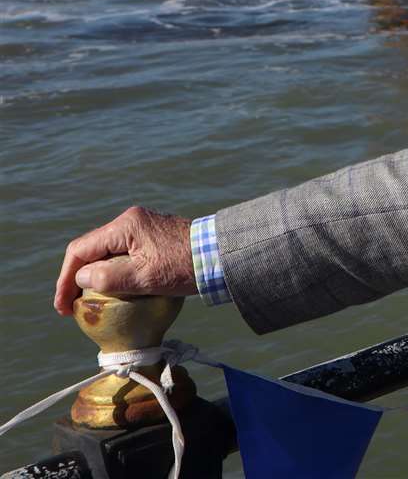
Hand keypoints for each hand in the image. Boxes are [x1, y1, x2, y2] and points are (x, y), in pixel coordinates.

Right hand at [54, 207, 196, 314]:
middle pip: (92, 249)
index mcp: (126, 226)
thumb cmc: (186, 266)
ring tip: (91, 300)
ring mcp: (143, 227)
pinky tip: (114, 288)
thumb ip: (109, 277)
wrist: (222, 255)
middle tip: (73, 306)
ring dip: (96, 274)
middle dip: (78, 277)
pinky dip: (113, 270)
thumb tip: (82, 276)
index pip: (80, 250)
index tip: (64, 306)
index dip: (66, 279)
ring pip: (107, 251)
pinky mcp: (154, 236)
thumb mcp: (144, 277)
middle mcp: (131, 221)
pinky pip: (123, 252)